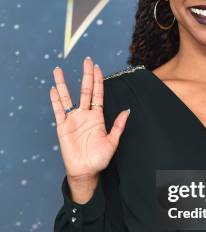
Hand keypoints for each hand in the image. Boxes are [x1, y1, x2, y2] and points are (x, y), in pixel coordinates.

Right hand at [50, 56, 129, 179]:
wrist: (85, 171)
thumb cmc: (99, 158)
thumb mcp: (113, 141)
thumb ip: (118, 126)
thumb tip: (127, 110)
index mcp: (98, 117)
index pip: (98, 94)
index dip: (98, 81)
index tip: (98, 67)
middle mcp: (85, 115)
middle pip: (85, 90)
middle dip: (86, 75)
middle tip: (87, 60)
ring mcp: (73, 119)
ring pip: (67, 97)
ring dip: (63, 83)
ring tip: (58, 70)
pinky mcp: (63, 126)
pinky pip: (58, 110)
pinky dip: (56, 100)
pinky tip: (53, 89)